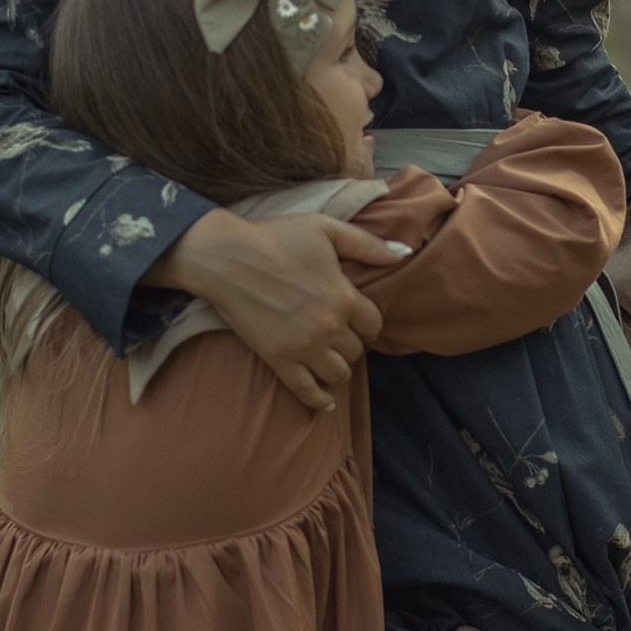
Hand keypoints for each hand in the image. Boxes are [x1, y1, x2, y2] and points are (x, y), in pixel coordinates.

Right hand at [149, 211, 399, 411]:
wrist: (226, 256)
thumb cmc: (276, 237)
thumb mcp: (326, 229)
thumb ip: (367, 244)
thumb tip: (404, 252)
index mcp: (344, 297)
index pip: (374, 325)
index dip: (367, 323)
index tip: (357, 320)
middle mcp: (329, 326)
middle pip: (356, 351)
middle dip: (351, 343)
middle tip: (338, 335)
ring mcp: (304, 346)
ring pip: (338, 374)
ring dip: (337, 367)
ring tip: (329, 357)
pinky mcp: (278, 359)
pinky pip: (307, 391)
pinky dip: (320, 400)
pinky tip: (326, 400)